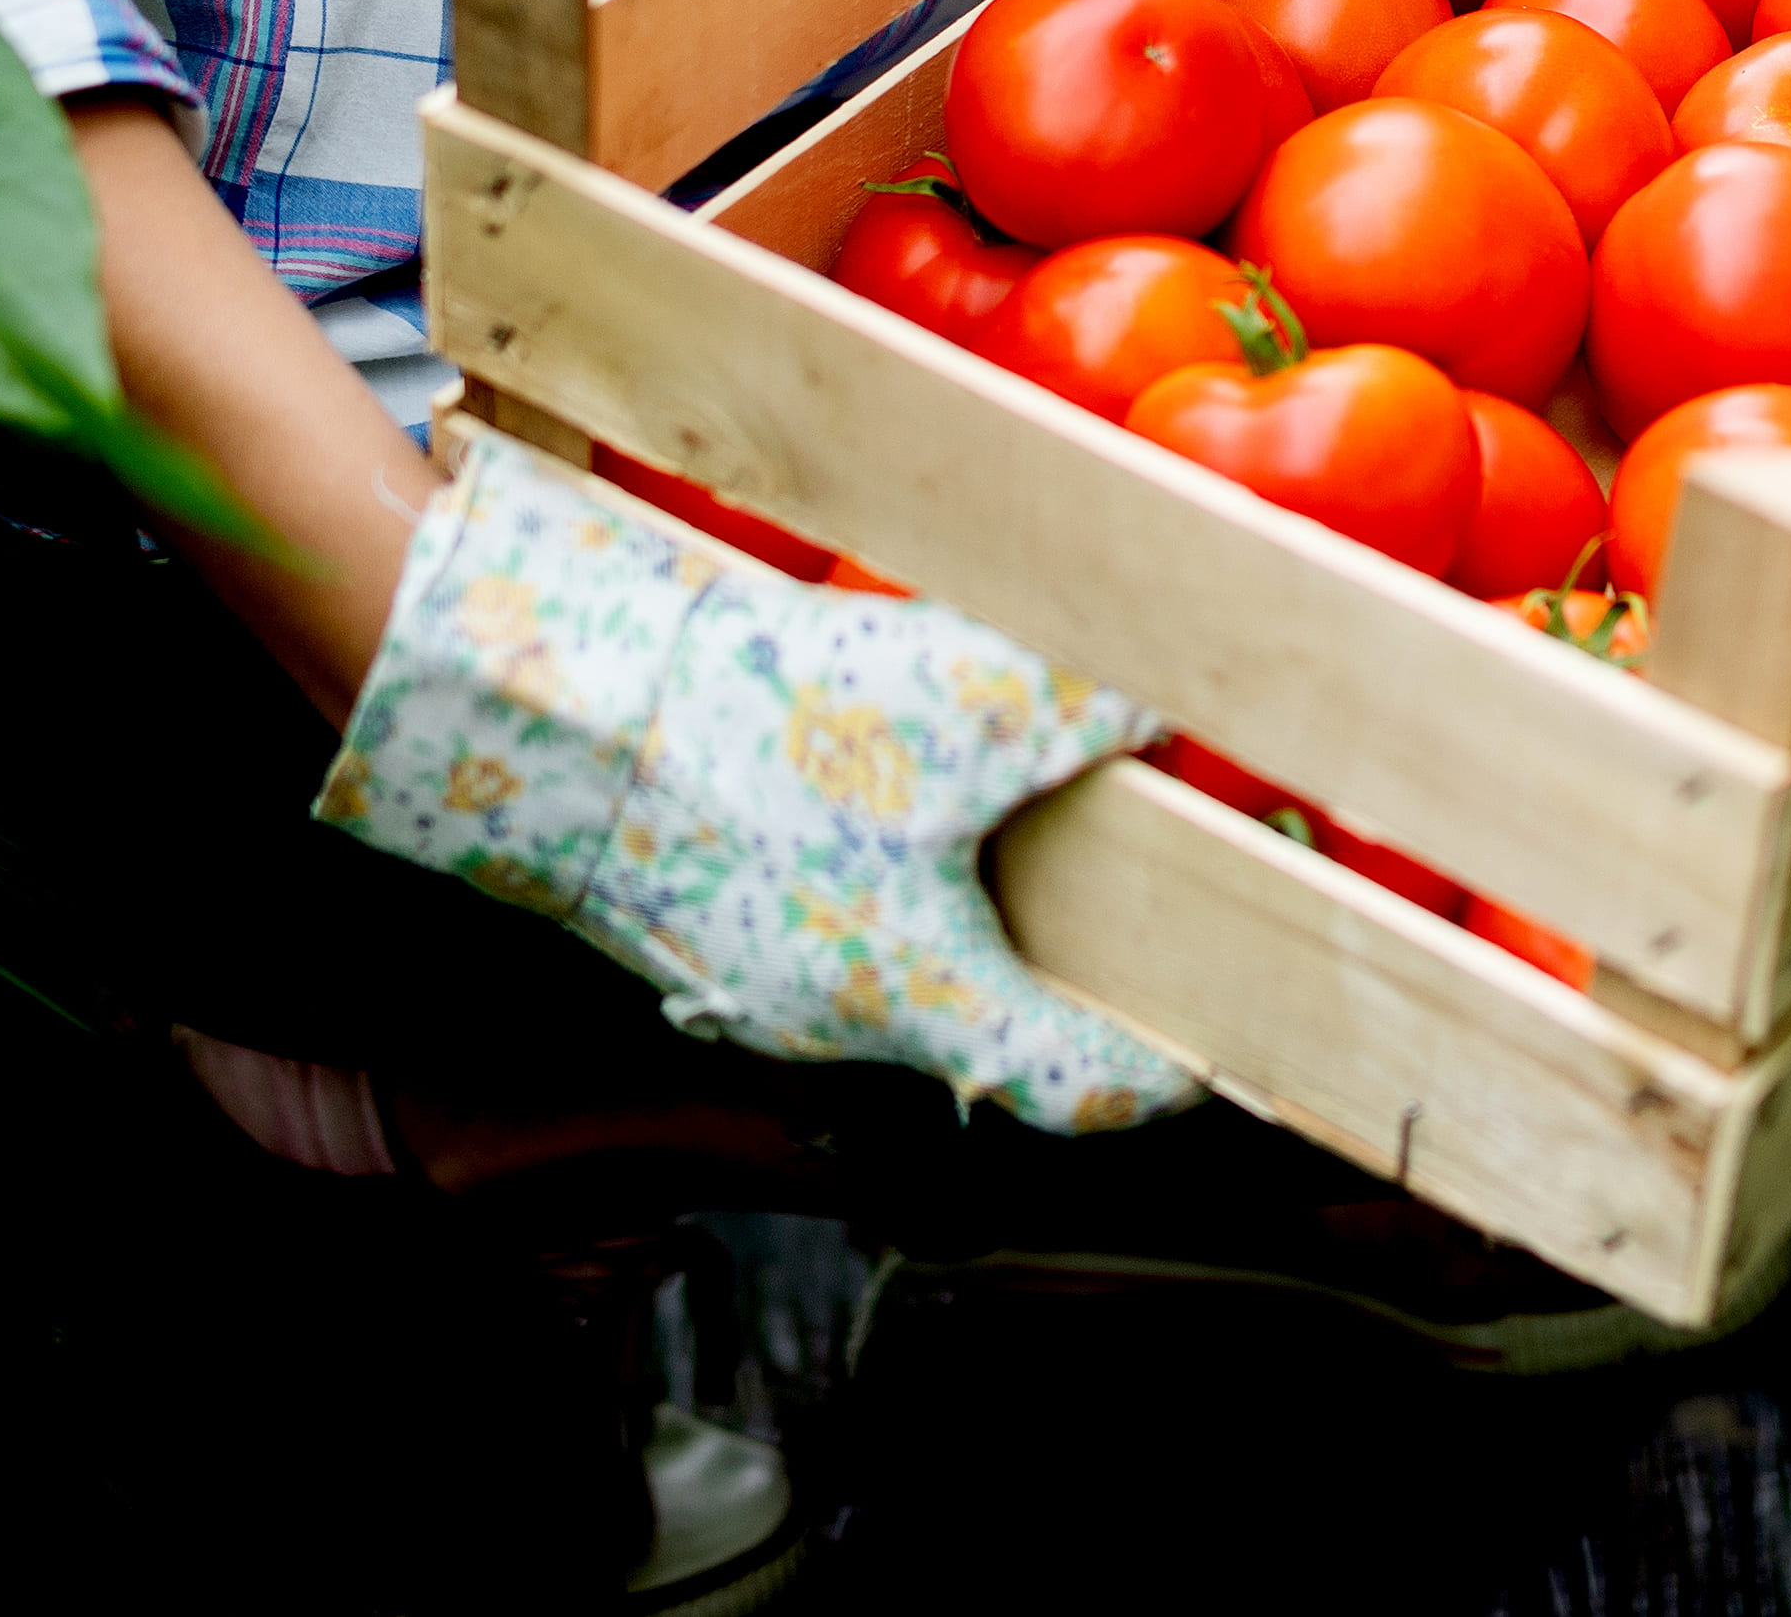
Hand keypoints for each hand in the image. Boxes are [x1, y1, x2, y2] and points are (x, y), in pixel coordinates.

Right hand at [318, 433, 1202, 1132]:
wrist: (562, 706)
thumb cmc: (757, 732)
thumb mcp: (968, 701)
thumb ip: (1091, 712)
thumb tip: (1169, 711)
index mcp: (925, 1004)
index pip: (1087, 1089)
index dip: (1175, 1069)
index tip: (1228, 1030)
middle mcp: (841, 1024)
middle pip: (997, 1022)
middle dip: (1073, 958)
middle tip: (1138, 888)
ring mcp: (762, 979)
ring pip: (904, 963)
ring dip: (966, 899)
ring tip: (1006, 802)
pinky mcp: (704, 918)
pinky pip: (823, 910)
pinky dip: (875, 857)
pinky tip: (872, 760)